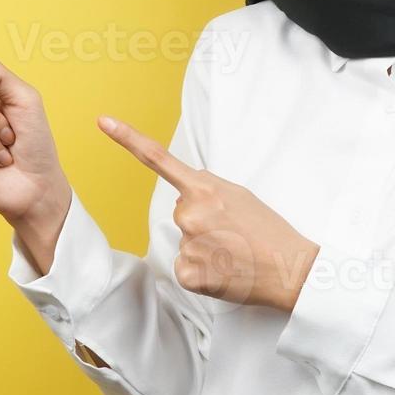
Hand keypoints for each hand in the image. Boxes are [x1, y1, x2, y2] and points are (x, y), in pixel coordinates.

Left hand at [97, 114, 318, 312]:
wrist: (290, 268)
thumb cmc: (269, 231)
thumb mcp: (241, 195)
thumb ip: (208, 189)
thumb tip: (184, 198)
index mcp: (204, 188)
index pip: (157, 158)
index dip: (127, 138)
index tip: (103, 121)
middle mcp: (190, 214)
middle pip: (181, 213)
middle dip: (202, 222)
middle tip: (233, 232)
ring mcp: (187, 244)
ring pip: (185, 242)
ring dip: (205, 247)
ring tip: (235, 251)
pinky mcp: (188, 273)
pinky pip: (186, 268)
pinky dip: (203, 271)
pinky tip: (225, 270)